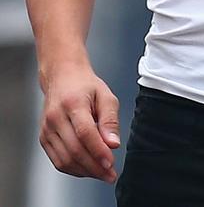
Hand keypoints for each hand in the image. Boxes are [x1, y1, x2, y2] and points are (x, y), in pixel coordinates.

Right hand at [39, 65, 120, 182]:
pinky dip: (74, 169)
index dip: (98, 151)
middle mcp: (56, 117)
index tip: (111, 163)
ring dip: (85, 171)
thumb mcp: (105, 95)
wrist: (62, 77)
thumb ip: (110, 120)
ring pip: (65, 159)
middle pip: (74, 150)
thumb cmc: (85, 85)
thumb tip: (113, 144)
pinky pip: (58, 161)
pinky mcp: (43, 138)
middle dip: (94, 166)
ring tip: (101, 173)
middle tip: (110, 174)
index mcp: (73, 103)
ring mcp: (46, 129)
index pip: (85, 132)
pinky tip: (87, 168)